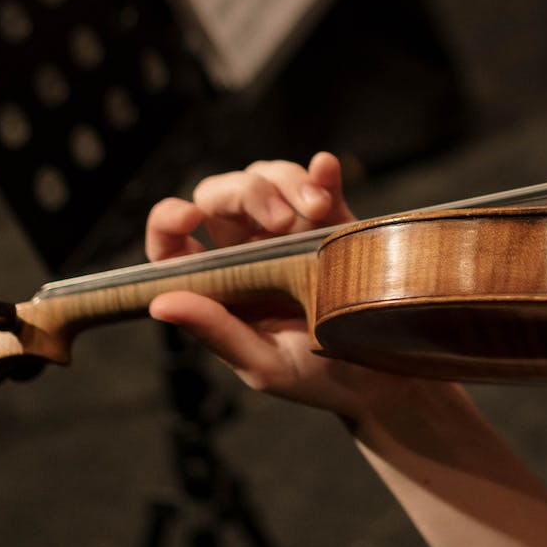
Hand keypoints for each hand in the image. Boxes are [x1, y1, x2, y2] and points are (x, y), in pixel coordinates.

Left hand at [144, 152, 419, 418]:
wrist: (385, 378)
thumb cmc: (317, 379)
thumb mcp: (265, 365)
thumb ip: (217, 331)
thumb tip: (161, 303)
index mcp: (219, 285)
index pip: (173, 242)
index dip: (168, 220)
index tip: (189, 216)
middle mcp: (247, 251)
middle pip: (223, 195)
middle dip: (248, 194)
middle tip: (282, 221)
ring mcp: (290, 232)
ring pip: (267, 178)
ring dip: (288, 182)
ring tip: (317, 209)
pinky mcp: (333, 221)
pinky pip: (320, 182)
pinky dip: (320, 171)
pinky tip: (325, 168)